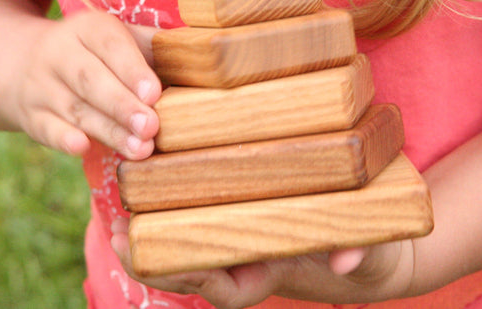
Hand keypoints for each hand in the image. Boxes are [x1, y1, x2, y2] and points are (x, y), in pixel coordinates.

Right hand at [11, 10, 161, 157]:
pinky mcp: (32, 115)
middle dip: (123, 105)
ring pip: (76, 109)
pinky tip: (83, 148)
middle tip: (151, 126)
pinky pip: (46, 128)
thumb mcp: (117, 37)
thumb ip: (152, 44)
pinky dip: (63, 139)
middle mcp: (60, 53)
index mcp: (88, 28)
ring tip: (140, 148)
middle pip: (91, 80)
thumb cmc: (95, 52)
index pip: (111, 45)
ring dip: (109, 131)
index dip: (132, 70)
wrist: (25, 59)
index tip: (154, 94)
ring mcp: (41, 85)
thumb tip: (196, 50)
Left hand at [111, 218, 415, 308]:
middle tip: (116, 236)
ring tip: (115, 219)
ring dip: (151, 238)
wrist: (364, 245)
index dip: (186, 274)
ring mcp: (240, 243)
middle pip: (192, 271)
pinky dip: (170, 215)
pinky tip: (149, 194)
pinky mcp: (239, 220)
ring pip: (188, 250)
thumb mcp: (366, 249)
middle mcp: (248, 261)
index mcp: (270, 271)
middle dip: (152, 260)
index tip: (156, 257)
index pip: (222, 286)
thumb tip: (348, 260)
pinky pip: (198, 226)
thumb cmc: (361, 247)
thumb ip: (360, 252)